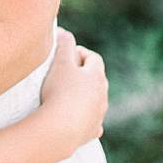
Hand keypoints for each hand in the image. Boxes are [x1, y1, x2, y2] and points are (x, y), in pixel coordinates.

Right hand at [39, 28, 108, 156]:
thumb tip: (64, 32)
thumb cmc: (60, 92)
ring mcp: (99, 114)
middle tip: (64, 74)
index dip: (80, 53)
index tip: (66, 54)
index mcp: (96, 76)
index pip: (93, 58)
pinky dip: (85, 118)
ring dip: (84, 97)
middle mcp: (102, 95)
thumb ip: (63, 44)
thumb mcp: (60, 63)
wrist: (60, 129)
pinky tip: (74, 119)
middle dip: (83, 75)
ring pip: (95, 101)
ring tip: (66, 97)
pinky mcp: (91, 131)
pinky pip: (91, 122)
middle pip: (97, 80)